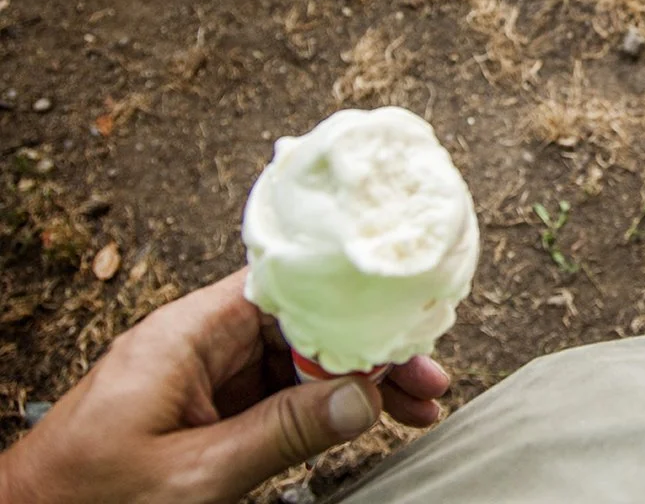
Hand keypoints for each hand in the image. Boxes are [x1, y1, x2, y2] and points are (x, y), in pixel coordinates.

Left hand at [0, 269, 450, 503]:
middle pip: (303, 326)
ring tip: (415, 406)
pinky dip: (323, 408)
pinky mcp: (206, 410)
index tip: (403, 316)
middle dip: (368, 351)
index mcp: (186, 334)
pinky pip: (277, 395)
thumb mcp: (195, 475)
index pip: (284, 290)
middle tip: (428, 378)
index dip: (349, 299)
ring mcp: (204, 377)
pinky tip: (363, 420)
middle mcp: (198, 344)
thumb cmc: (87, 501)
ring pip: (298, 362)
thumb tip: (362, 397)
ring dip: (355, 383)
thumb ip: (282, 432)